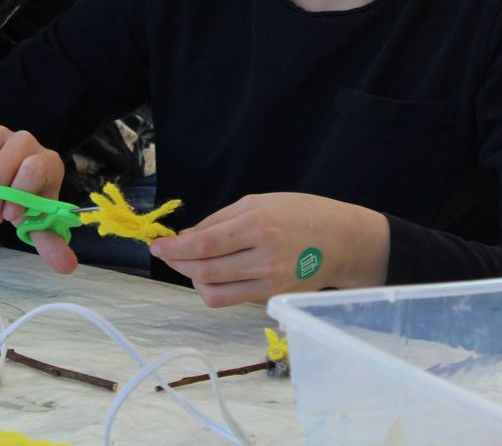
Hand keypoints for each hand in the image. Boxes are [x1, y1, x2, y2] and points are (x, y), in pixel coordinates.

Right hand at [0, 121, 75, 272]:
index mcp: (47, 161)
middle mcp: (25, 140)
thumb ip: (49, 240)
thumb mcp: (36, 219)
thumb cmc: (23, 198)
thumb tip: (66, 265)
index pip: (33, 169)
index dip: (17, 197)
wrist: (4, 176)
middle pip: (0, 169)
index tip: (11, 215)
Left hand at [149, 193, 389, 307]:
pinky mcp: (272, 300)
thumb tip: (187, 237)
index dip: (174, 248)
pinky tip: (215, 272)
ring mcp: (269, 284)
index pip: (204, 245)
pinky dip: (215, 287)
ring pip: (214, 293)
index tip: (156, 246)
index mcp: (259, 226)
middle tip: (168, 253)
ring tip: (191, 264)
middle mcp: (263, 259)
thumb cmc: (302, 213)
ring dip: (193, 279)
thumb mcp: (259, 202)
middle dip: (178, 264)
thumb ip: (220, 220)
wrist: (344, 242)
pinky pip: (232, 299)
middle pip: (204, 272)